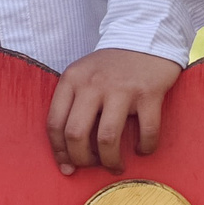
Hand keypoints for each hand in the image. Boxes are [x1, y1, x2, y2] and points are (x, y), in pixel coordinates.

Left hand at [48, 49, 182, 173]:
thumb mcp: (83, 76)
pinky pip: (146, 130)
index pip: (54, 123)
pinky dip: (145, 147)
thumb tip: (67, 154)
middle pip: (76, 134)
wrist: (146, 38)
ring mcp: (122, 88)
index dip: (59, 151)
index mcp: (72, 80)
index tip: (68, 166)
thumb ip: (73, 105)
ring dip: (111, 160)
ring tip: (116, 165)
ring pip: (107, 138)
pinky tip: (143, 149)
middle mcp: (93, 83)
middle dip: (83, 160)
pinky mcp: (149, 93)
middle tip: (93, 166)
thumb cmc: (112, 66)